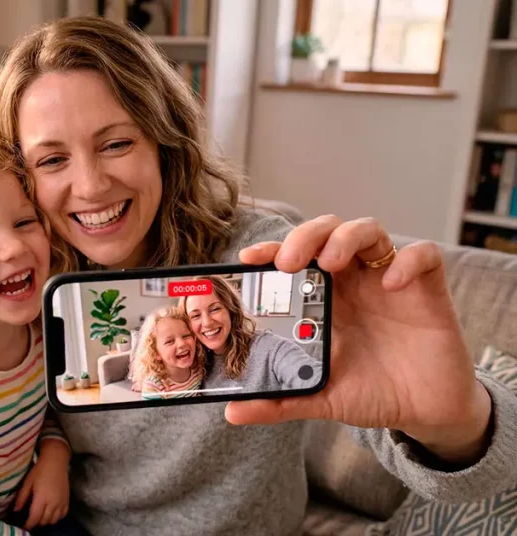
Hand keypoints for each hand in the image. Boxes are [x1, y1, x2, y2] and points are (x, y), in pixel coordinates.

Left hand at [13, 441, 69, 529]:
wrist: (56, 461)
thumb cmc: (39, 470)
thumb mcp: (28, 482)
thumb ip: (22, 497)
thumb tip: (16, 510)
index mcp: (41, 498)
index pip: (34, 518)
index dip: (28, 525)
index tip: (23, 526)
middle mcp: (53, 503)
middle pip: (44, 521)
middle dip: (36, 523)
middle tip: (30, 521)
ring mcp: (61, 503)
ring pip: (53, 520)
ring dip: (45, 522)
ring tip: (39, 518)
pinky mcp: (67, 501)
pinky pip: (62, 516)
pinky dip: (56, 518)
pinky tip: (50, 515)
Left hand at [231, 215, 491, 465]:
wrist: (424, 412)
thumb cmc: (372, 392)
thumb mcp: (322, 397)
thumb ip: (280, 401)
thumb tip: (233, 413)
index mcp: (322, 298)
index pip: (294, 257)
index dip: (271, 249)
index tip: (249, 258)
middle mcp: (352, 281)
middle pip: (326, 231)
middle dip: (305, 236)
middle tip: (287, 261)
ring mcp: (388, 280)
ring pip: (368, 230)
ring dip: (346, 237)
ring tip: (330, 262)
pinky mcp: (427, 288)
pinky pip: (424, 255)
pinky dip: (408, 261)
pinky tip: (392, 284)